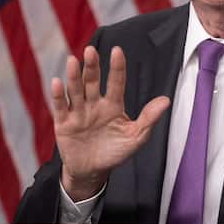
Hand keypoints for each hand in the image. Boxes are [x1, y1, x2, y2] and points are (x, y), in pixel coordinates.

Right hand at [52, 45, 169, 200]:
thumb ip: (148, 118)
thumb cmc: (115, 152)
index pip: (116, 82)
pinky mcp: (64, 123)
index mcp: (113, 105)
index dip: (117, 67)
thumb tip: (166, 100)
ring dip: (74, 76)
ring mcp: (78, 112)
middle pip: (92, 81)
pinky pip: (61, 107)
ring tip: (73, 61)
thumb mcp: (135, 137)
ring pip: (75, 90)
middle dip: (92, 66)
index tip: (117, 51)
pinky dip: (57, 95)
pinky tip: (57, 82)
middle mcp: (94, 104)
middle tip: (91, 50)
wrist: (92, 172)